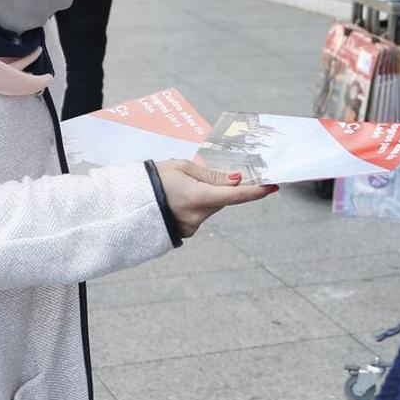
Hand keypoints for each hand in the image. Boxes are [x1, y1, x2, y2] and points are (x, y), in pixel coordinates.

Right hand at [154, 159, 274, 238]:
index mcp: (196, 197)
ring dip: (207, 196)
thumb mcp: (182, 167)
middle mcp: (197, 216)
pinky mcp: (186, 232)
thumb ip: (211, 174)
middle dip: (222, 187)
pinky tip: (179, 199)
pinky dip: (197, 205)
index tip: (273, 186)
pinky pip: (200, 215)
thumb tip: (237, 179)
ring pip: (211, 207)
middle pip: (223, 199)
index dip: (256, 190)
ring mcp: (191, 226)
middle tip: (204, 174)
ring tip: (182, 186)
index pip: (235, 194)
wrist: (126, 203)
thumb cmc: (153, 179)